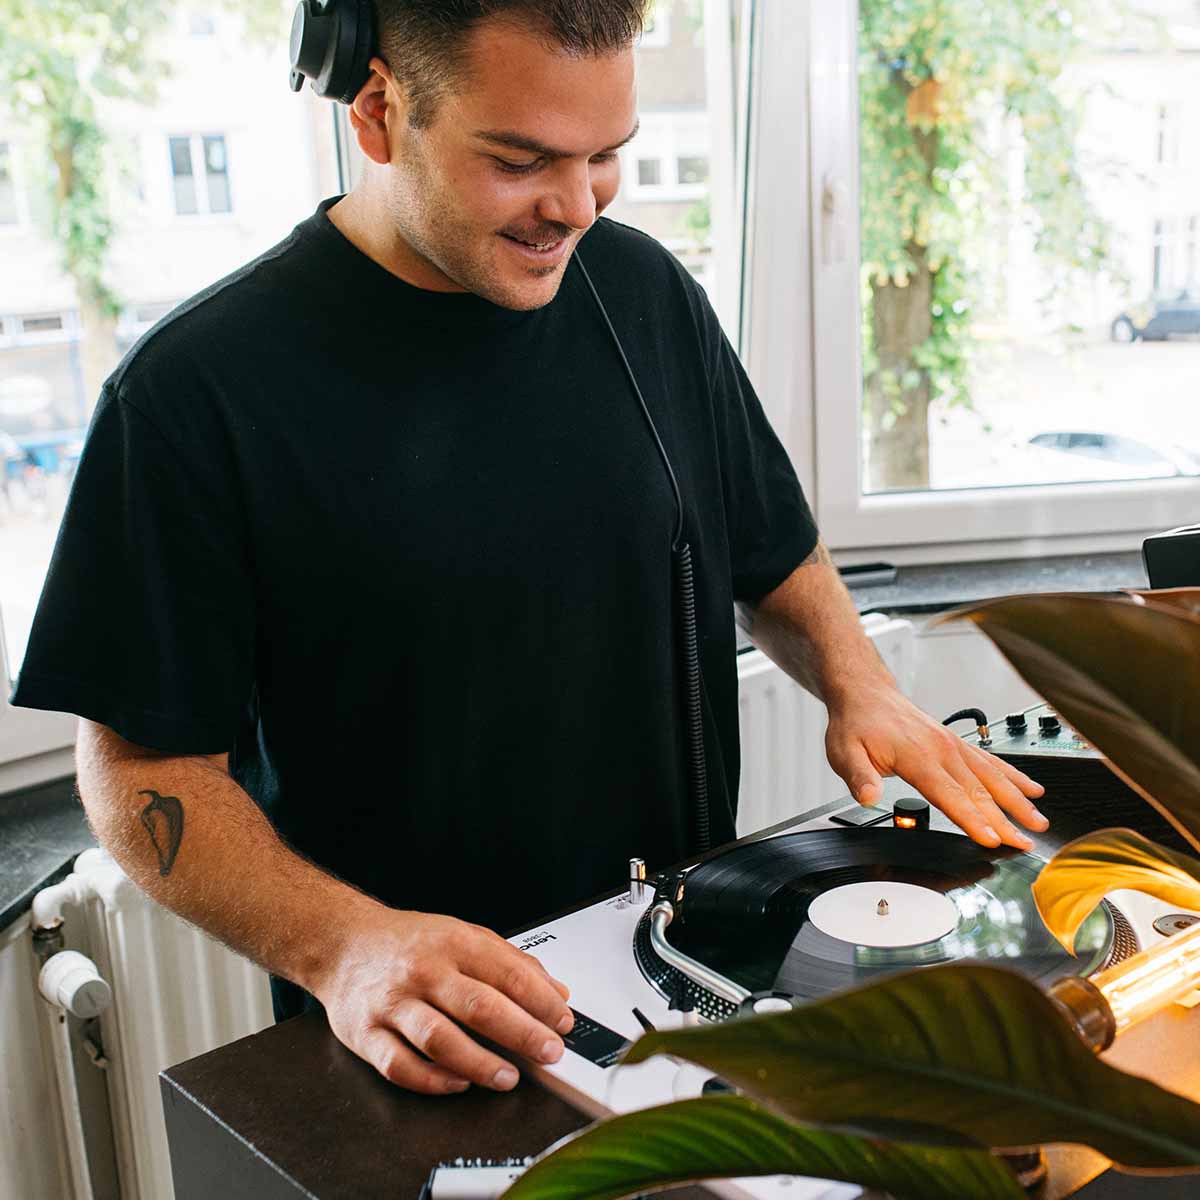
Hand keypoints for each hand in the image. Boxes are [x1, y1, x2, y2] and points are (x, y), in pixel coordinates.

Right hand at [313, 907, 573, 1095]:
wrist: (344, 942)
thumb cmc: (409, 943)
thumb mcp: (464, 935)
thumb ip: (511, 962)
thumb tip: (556, 991)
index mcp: (452, 942)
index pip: (506, 972)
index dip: (541, 1000)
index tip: (563, 1021)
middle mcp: (423, 971)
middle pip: (479, 1006)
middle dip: (522, 1033)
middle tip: (550, 1052)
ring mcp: (393, 1003)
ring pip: (440, 1039)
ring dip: (480, 1063)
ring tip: (509, 1077)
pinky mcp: (366, 1034)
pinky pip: (401, 1065)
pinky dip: (433, 1080)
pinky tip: (459, 1083)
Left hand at [824, 687, 1048, 848]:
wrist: (865, 694)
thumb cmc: (856, 724)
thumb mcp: (844, 752)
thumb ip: (859, 777)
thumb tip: (867, 797)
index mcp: (916, 755)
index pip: (949, 794)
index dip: (972, 819)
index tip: (992, 839)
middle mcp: (941, 749)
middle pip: (978, 791)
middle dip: (1005, 820)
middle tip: (1026, 844)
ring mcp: (952, 744)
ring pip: (992, 776)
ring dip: (1017, 800)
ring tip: (1039, 822)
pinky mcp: (957, 742)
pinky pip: (991, 761)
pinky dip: (1014, 776)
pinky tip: (1033, 790)